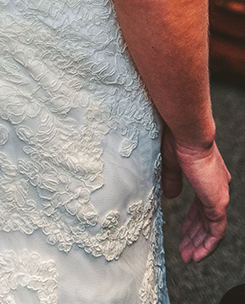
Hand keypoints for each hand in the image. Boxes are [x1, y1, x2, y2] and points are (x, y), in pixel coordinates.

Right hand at [161, 125, 229, 261]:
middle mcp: (217, 187)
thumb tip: (171, 196)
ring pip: (212, 228)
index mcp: (207, 177)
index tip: (182, 232)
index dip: (192, 221)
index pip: (202, 206)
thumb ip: (172, 180)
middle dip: (194, 236)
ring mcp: (219, 196)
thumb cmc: (178, 140)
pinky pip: (216, 232)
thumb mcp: (171, 163)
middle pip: (207, 219)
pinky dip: (208, 245)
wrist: (189, 133)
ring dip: (200, 244)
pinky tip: (198, 254)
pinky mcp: (218, 203)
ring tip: (188, 256)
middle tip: (184, 250)